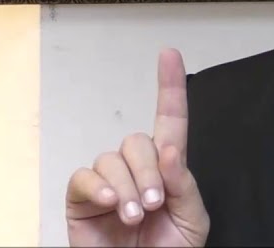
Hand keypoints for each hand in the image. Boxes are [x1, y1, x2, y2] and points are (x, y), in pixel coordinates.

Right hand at [66, 48, 209, 247]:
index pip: (170, 121)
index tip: (169, 54)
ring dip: (126, 186)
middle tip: (153, 204)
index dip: (170, 87)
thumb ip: (184, 184)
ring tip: (134, 216)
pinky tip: (111, 203)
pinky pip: (83, 178)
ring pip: (111, 158)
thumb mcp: (191, 218)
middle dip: (147, 171)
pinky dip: (98, 187)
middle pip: (136, 141)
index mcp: (167, 169)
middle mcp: (136, 169)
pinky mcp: (82, 200)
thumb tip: (168, 151)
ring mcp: (107, 183)